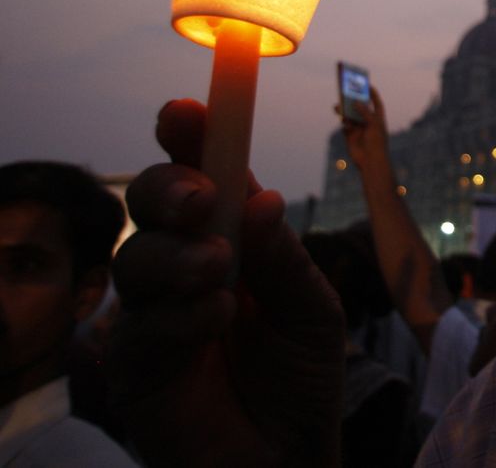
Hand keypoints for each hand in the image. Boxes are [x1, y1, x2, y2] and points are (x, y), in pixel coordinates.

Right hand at [109, 99, 344, 466]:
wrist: (290, 456)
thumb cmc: (302, 377)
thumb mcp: (313, 309)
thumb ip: (286, 259)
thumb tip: (262, 198)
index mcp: (229, 239)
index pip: (201, 176)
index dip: (188, 139)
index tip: (186, 110)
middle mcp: (183, 265)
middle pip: (149, 203)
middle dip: (169, 187)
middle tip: (204, 198)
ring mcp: (153, 313)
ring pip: (134, 258)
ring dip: (176, 255)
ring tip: (218, 270)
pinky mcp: (135, 366)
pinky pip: (137, 327)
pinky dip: (178, 317)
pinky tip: (216, 321)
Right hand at [341, 86, 388, 171]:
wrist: (370, 161)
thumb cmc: (377, 142)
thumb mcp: (373, 124)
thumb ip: (364, 111)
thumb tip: (355, 101)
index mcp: (378, 119)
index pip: (376, 103)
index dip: (373, 94)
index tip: (367, 84)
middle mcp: (368, 123)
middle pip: (360, 108)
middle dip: (353, 101)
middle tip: (346, 91)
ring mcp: (359, 130)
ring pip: (350, 117)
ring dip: (344, 112)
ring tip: (337, 106)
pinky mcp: (351, 137)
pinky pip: (345, 127)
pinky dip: (344, 125)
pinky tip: (345, 126)